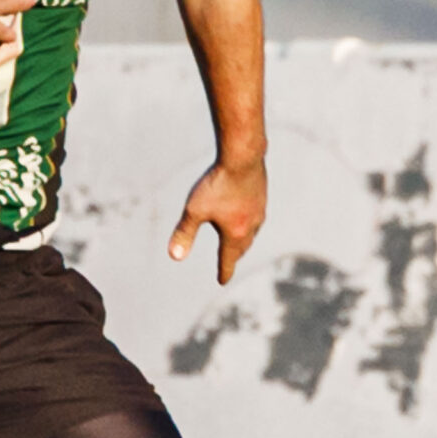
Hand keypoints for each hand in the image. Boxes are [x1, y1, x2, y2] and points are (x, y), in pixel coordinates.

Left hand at [168, 158, 266, 284]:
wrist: (243, 157)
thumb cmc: (218, 184)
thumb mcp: (194, 211)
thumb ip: (184, 234)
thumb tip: (174, 256)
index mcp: (235, 233)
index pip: (228, 259)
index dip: (224, 271)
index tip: (222, 281)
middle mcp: (251, 225)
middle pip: (242, 247)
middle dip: (234, 256)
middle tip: (229, 263)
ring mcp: (259, 209)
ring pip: (252, 232)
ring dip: (244, 240)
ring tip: (238, 241)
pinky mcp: (262, 194)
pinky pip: (256, 215)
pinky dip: (249, 222)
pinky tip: (246, 213)